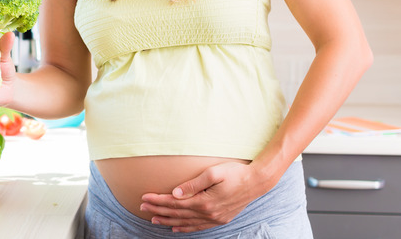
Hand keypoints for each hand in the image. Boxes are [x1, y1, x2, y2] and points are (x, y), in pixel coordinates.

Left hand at [139, 162, 271, 232]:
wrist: (257, 182)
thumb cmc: (236, 172)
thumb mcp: (214, 173)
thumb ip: (193, 184)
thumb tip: (175, 193)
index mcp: (205, 202)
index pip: (175, 203)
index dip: (158, 200)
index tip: (144, 197)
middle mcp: (208, 214)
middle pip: (177, 213)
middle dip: (158, 210)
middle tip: (142, 207)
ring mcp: (214, 218)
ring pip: (186, 222)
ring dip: (168, 220)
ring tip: (154, 219)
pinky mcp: (220, 219)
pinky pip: (198, 227)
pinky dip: (185, 228)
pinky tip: (176, 227)